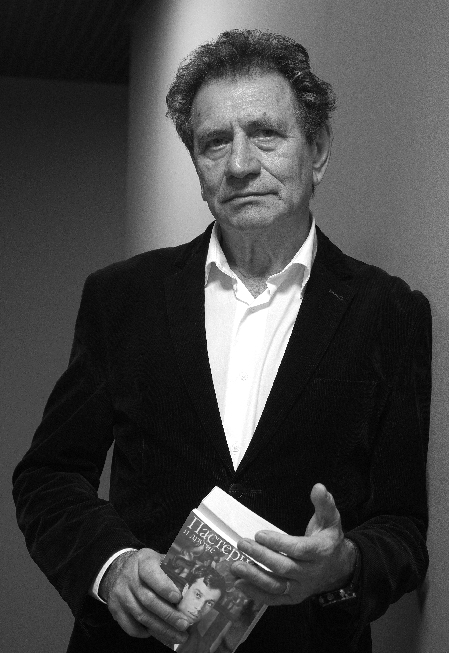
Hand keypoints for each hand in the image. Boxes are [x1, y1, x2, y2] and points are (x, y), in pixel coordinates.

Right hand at [99, 548, 188, 646]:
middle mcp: (129, 576)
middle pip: (148, 599)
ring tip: (178, 636)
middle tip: (184, 624)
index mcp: (143, 560)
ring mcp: (120, 593)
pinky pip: (130, 626)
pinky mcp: (114, 608)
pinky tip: (157, 633)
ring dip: (161, 629)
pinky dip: (144, 632)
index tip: (178, 598)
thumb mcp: (159, 559)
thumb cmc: (148, 566)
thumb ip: (175, 568)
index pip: (151, 573)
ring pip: (141, 615)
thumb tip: (198, 582)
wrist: (118, 569)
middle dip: (168, 615)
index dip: (164, 587)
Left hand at [231, 484, 356, 605]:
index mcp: (320, 552)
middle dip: (261, 556)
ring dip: (254, 577)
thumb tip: (318, 487)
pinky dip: (256, 594)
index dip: (279, 543)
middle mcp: (311, 573)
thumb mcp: (330, 519)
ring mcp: (301, 588)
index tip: (259, 534)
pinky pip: (273, 599)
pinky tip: (239, 583)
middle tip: (242, 544)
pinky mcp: (292, 598)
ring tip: (235, 566)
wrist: (338, 568)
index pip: (298, 549)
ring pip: (276, 586)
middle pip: (284, 567)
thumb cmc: (328, 539)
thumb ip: (324, 503)